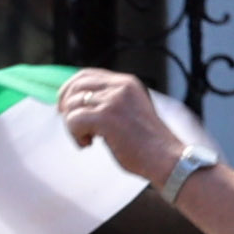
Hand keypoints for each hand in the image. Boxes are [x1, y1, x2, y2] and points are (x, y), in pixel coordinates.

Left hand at [55, 69, 187, 173]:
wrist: (166, 159)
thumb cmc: (148, 143)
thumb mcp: (130, 111)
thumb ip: (109, 101)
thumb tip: (74, 102)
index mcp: (127, 83)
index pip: (86, 74)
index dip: (70, 88)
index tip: (66, 106)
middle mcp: (120, 87)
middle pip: (75, 87)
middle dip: (66, 107)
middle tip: (73, 126)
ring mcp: (113, 101)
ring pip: (72, 106)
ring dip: (73, 126)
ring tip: (88, 139)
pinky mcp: (106, 117)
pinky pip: (73, 121)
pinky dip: (76, 135)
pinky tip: (89, 144)